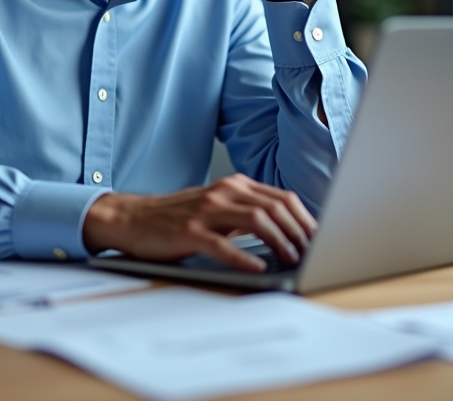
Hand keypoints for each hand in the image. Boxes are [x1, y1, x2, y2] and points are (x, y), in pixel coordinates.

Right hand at [82, 174, 317, 271]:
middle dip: (299, 230)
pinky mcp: (189, 231)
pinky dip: (243, 256)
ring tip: (292, 258)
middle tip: (312, 251)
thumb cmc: (177, 217)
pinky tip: (257, 267)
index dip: (305, 218)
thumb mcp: (217, 208)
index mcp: (233, 186)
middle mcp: (223, 193)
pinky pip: (222, 244)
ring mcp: (206, 211)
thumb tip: (286, 231)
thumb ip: (246, 212)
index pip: (281, 197)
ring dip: (279, 241)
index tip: (320, 238)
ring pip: (255, 220)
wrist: (132, 218)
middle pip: (274, 207)